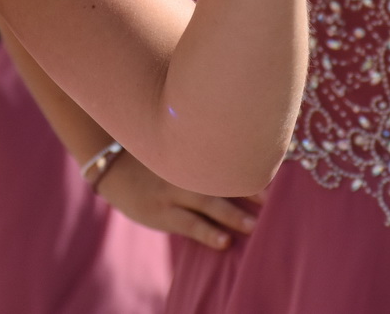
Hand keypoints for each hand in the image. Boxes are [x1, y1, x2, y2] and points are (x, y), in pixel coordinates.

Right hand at [95, 153, 259, 249]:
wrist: (113, 169)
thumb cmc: (153, 160)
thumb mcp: (176, 148)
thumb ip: (202, 153)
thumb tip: (238, 159)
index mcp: (191, 153)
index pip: (226, 158)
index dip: (250, 165)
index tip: (275, 172)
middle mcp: (184, 170)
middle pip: (222, 179)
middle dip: (249, 190)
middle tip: (275, 201)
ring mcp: (173, 192)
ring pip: (208, 203)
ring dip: (233, 215)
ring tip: (255, 226)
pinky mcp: (162, 213)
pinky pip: (188, 224)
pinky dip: (207, 232)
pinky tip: (224, 241)